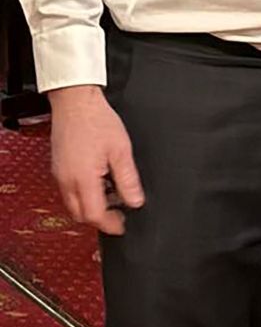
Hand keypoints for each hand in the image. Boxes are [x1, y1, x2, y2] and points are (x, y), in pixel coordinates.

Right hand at [48, 85, 144, 234]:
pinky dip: (84, 194)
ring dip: (92, 206)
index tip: (123, 225)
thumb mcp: (121, 149)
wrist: (76, 101)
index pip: (94, 215)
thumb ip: (128, 178)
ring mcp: (60, 175)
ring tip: (112, 195)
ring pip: (73, 204)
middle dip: (100, 219)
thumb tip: (135, 201)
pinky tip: (99, 181)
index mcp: (83, 179)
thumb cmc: (97, 120)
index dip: (110, 224)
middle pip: (81, 215)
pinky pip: (69, 191)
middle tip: (119, 214)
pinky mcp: (58, 168)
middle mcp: (67, 181)